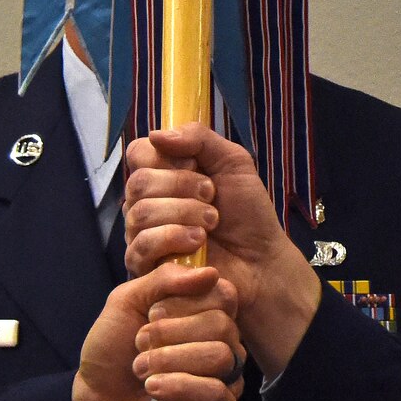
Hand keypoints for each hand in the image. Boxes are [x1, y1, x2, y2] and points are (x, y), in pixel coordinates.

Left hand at [71, 261, 243, 400]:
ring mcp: (224, 380)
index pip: (224, 294)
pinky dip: (182, 387)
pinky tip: (154, 389)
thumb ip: (163, 278)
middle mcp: (221, 344)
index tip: (152, 311)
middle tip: (140, 342)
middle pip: (223, 325)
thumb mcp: (127, 300)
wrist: (94, 400)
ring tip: (141, 369)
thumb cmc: (112, 350)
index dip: (187, 300)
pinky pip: (218, 394)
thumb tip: (210, 273)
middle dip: (172, 332)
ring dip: (172, 359)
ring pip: (221, 357)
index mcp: (205, 315)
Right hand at [123, 124, 321, 376]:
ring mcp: (142, 234)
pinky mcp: (145, 265)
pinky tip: (199, 243)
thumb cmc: (247, 212)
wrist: (261, 260)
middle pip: (138, 182)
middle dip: (181, 187)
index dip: (164, 157)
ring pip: (140, 212)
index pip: (138, 152)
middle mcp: (146, 201)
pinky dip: (172, 238)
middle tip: (212, 197)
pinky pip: (140, 246)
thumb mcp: (233, 162)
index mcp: (162, 174)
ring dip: (184, 213)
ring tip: (212, 222)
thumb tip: (156, 135)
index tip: (196, 166)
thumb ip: (199, 139)